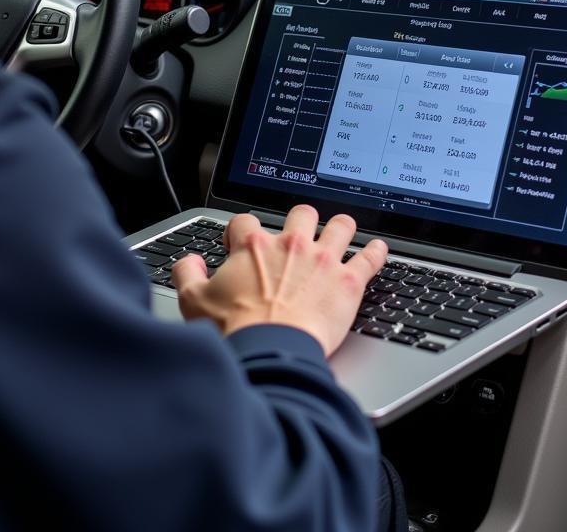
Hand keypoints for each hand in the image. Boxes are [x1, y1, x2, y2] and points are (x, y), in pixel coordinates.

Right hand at [172, 205, 387, 356]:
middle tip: (298, 235)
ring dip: (341, 227)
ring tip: (342, 230)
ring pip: (339, 225)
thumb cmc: (236, 331)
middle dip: (299, 221)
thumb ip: (187, 274)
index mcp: (253, 246)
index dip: (241, 231)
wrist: (271, 352)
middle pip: (300, 213)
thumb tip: (189, 263)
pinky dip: (377, 252)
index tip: (241, 244)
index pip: (246, 221)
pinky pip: (370, 258)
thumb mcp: (194, 301)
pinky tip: (379, 249)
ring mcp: (323, 260)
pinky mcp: (348, 281)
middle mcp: (290, 245)